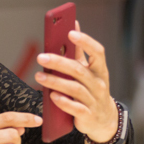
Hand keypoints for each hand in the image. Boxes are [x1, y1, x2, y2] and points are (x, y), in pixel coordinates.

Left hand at [34, 24, 117, 143]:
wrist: (104, 119)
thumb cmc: (92, 89)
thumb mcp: (89, 70)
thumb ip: (80, 50)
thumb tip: (73, 24)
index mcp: (100, 69)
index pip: (97, 52)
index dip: (85, 42)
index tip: (70, 32)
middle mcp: (99, 83)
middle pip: (79, 70)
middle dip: (59, 62)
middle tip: (41, 57)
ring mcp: (94, 100)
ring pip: (75, 89)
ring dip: (55, 82)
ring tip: (39, 76)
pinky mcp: (88, 115)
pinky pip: (76, 108)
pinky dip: (64, 102)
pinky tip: (52, 96)